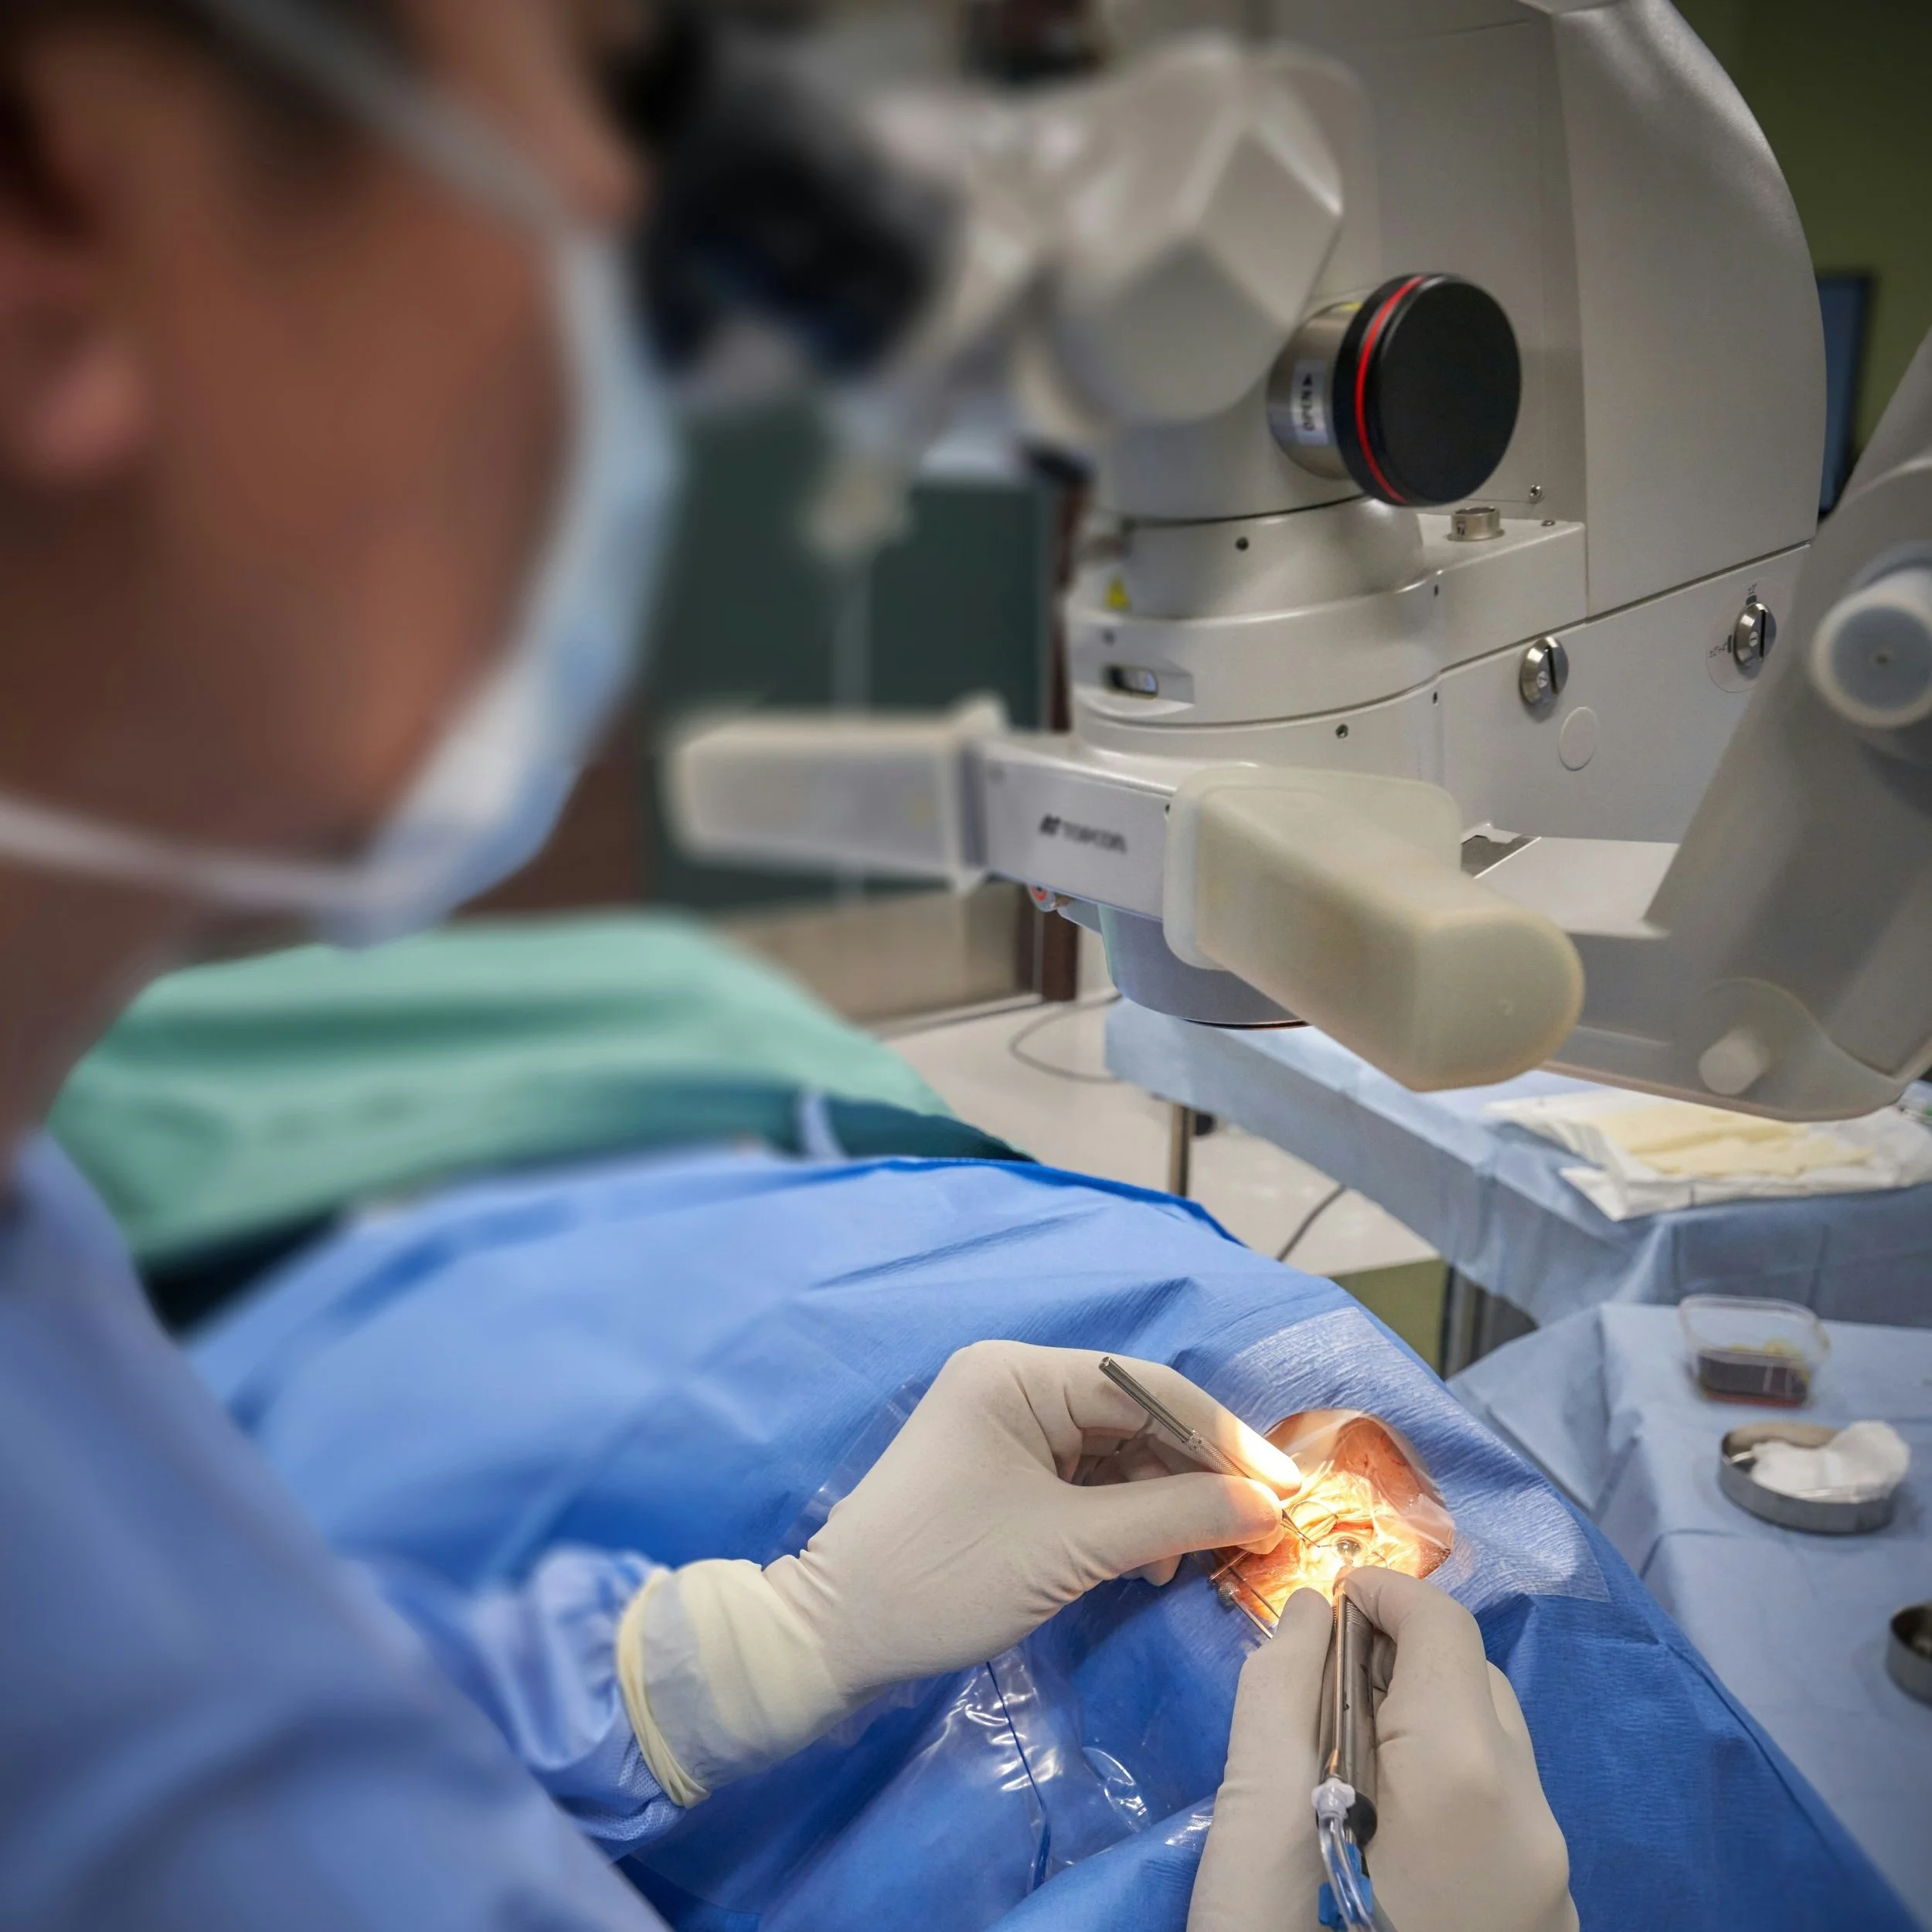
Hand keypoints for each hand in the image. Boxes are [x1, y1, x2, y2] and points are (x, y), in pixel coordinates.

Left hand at [616, 1341, 1297, 1801]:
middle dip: (1196, 1472)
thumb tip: (1268, 1506)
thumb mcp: (1070, 1548)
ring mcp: (1004, 1425)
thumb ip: (1175, 1517)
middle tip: (1258, 1527)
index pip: (1146, 1386)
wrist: (835, 1636)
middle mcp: (1012, 1382)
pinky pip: (1086, 1478)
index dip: (1223, 1438)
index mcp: (1017, 1373)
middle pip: (1136, 1415)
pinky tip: (1150, 1560)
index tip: (1286, 1488)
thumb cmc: (946, 1576)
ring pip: (1116, 1450)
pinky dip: (1126, 1517)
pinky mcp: (1002, 1470)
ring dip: (1164, 1500)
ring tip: (1198, 1556)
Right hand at [1188, 1570, 1577, 1931]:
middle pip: (1474, 1683)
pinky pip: (1502, 1820)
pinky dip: (1445, 1789)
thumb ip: (1277, 1704)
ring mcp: (1552, 1892)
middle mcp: (1535, 1827)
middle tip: (1306, 1685)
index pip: (1443, 1627)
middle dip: (1393, 1658)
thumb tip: (1308, 1614)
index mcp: (1472, 1784)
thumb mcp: (1256, 1837)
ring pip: (1493, 1753)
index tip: (1314, 1600)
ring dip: (1419, 1724)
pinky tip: (1376, 1835)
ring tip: (1331, 1761)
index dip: (1377, 1592)